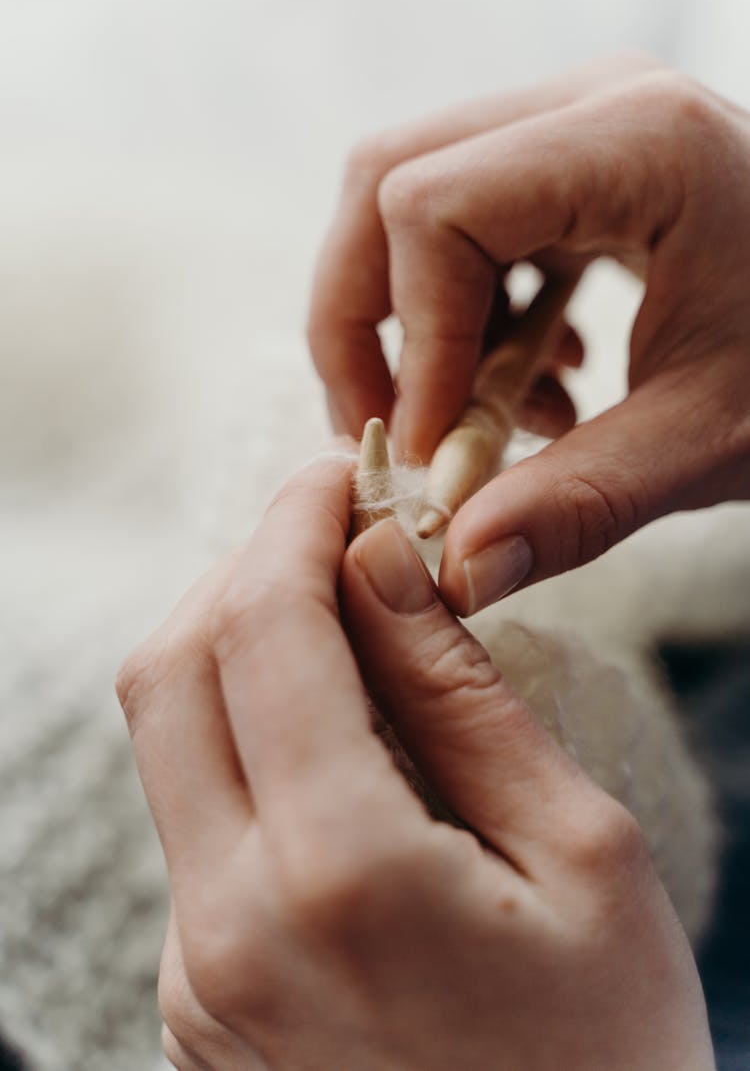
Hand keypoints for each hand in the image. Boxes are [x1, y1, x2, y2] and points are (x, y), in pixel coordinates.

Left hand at [118, 452, 713, 1069]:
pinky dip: (242, 741)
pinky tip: (329, 737)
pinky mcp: (195, 998)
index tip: (337, 476)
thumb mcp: (577, 851)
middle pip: (173, 669)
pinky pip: (192, 823)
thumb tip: (382, 561)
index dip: (294, 524)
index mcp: (337, 878)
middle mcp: (227, 929)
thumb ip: (459, 694)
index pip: (263, 630)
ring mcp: (195, 974)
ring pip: (167, 742)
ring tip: (338, 620)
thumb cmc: (608, 1055)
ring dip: (236, 648)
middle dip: (246, 568)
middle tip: (330, 531)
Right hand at [308, 53, 749, 612]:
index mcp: (639, 143)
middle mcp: (593, 104)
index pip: (435, 207)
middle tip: (393, 431)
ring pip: (406, 198)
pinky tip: (534, 384)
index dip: (410, 340)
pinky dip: (461, 315)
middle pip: (388, 180)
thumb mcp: (711, 439)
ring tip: (481, 419)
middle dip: (361, 324)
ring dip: (410, 325)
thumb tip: (456, 572)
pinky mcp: (572, 163)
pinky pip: (459, 221)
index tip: (433, 450)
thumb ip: (580, 505)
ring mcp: (578, 124)